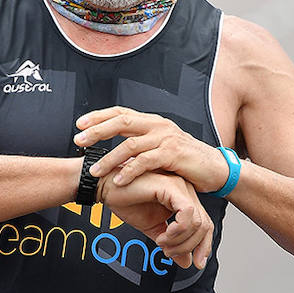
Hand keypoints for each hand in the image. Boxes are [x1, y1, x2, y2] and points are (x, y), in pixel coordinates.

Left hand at [75, 107, 228, 193]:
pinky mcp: (173, 154)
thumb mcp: (161, 149)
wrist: (215, 169)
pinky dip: (130, 171)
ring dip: (109, 158)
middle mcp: (158, 125)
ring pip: (130, 144)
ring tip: (94, 170)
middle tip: (78, 141)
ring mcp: (166, 138)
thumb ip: (142, 147)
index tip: (79, 125)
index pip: (121, 112)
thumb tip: (118, 154)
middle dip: (97, 131)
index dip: (99, 117)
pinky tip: (119, 180)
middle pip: (121, 121)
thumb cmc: (185, 162)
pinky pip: (146, 162)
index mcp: (153, 122)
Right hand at [99, 171, 213, 269]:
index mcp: (184, 199)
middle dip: (189, 246)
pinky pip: (187, 213)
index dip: (203, 246)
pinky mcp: (171, 187)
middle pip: (204, 225)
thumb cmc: (127, 202)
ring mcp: (180, 187)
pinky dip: (177, 230)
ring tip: (162, 242)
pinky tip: (163, 234)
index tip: (196, 263)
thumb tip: (186, 261)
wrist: (106, 188)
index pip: (205, 225)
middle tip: (169, 253)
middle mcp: (185, 191)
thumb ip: (172, 243)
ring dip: (180, 240)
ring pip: (197, 222)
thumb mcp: (153, 229)